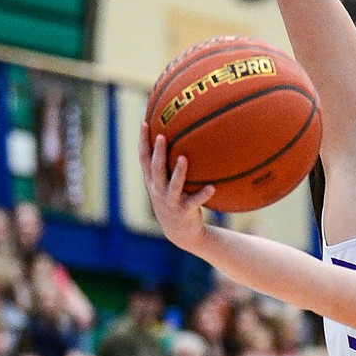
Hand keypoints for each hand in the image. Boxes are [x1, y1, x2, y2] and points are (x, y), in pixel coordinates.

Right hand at [139, 125, 211, 252]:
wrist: (180, 232)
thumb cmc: (174, 201)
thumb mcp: (167, 185)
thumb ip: (168, 167)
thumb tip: (181, 140)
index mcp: (152, 181)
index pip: (144, 158)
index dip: (143, 141)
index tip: (145, 123)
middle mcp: (158, 190)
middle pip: (156, 169)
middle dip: (158, 152)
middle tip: (163, 136)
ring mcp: (170, 201)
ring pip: (173, 185)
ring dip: (179, 172)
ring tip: (184, 158)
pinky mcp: (184, 211)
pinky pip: (195, 201)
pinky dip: (203, 194)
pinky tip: (212, 187)